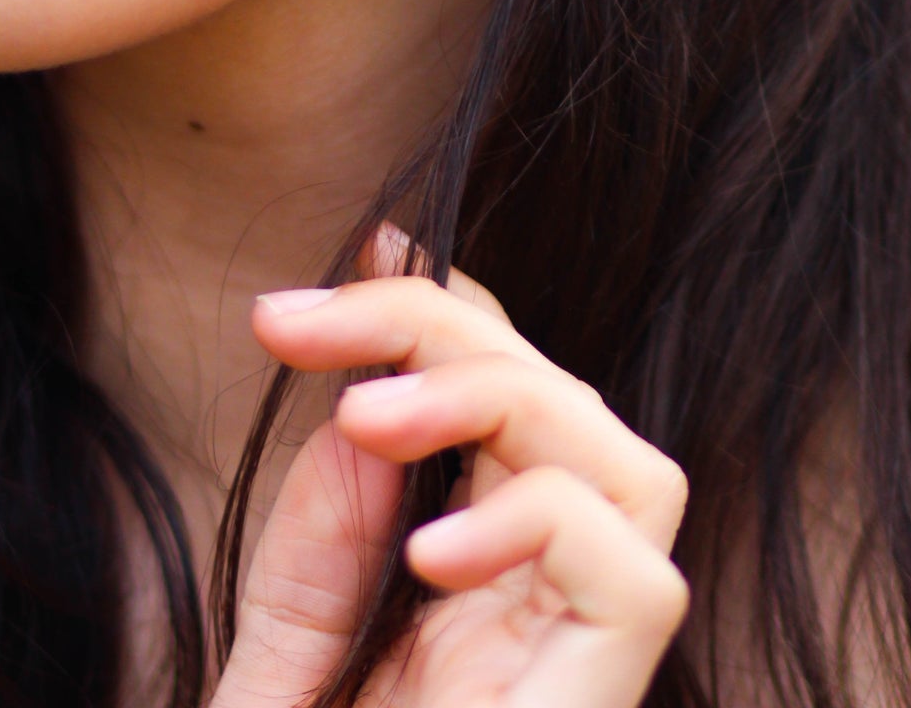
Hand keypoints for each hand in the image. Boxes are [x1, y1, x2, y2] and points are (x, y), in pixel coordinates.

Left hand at [212, 229, 688, 707]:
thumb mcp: (279, 674)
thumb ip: (312, 563)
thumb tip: (357, 413)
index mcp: (486, 588)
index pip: (508, 397)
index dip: (446, 308)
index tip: (364, 248)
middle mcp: (550, 607)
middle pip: (557, 402)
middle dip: (431, 323)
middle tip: (297, 323)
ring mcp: (587, 652)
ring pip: (620, 460)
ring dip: (492, 395)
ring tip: (366, 416)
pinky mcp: (607, 694)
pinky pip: (631, 570)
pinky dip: (539, 523)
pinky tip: (429, 556)